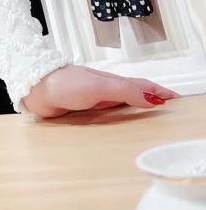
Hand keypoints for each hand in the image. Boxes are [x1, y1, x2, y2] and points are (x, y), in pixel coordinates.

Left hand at [21, 64, 180, 117]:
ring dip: (135, 110)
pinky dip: (118, 120)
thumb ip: (124, 91)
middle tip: (166, 109)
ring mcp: (94, 100)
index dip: (158, 92)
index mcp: (112, 82)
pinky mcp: (82, 112)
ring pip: (120, 106)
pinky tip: (117, 126)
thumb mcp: (99, 87)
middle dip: (151, 100)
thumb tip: (152, 97)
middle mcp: (105, 90)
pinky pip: (106, 117)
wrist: (35, 89)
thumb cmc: (64, 83)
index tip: (174, 98)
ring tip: (148, 118)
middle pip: (133, 95)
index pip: (142, 86)